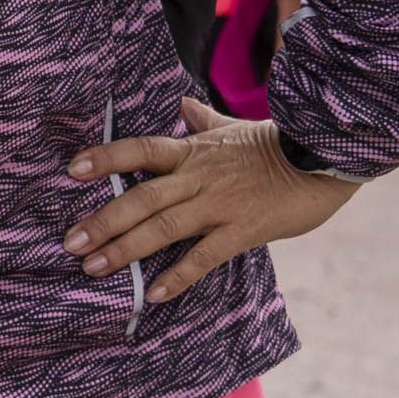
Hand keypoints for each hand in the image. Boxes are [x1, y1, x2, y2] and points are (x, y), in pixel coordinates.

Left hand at [63, 100, 355, 301]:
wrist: (328, 158)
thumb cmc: (278, 144)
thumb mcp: (235, 128)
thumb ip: (203, 121)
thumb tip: (182, 102)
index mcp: (193, 152)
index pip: (140, 150)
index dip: (105, 158)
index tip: (71, 170)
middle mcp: (199, 177)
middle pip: (142, 197)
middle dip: (103, 220)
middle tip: (70, 242)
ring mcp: (220, 205)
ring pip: (164, 227)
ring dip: (126, 249)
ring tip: (94, 268)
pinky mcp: (244, 231)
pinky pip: (205, 257)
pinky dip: (178, 277)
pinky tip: (153, 294)